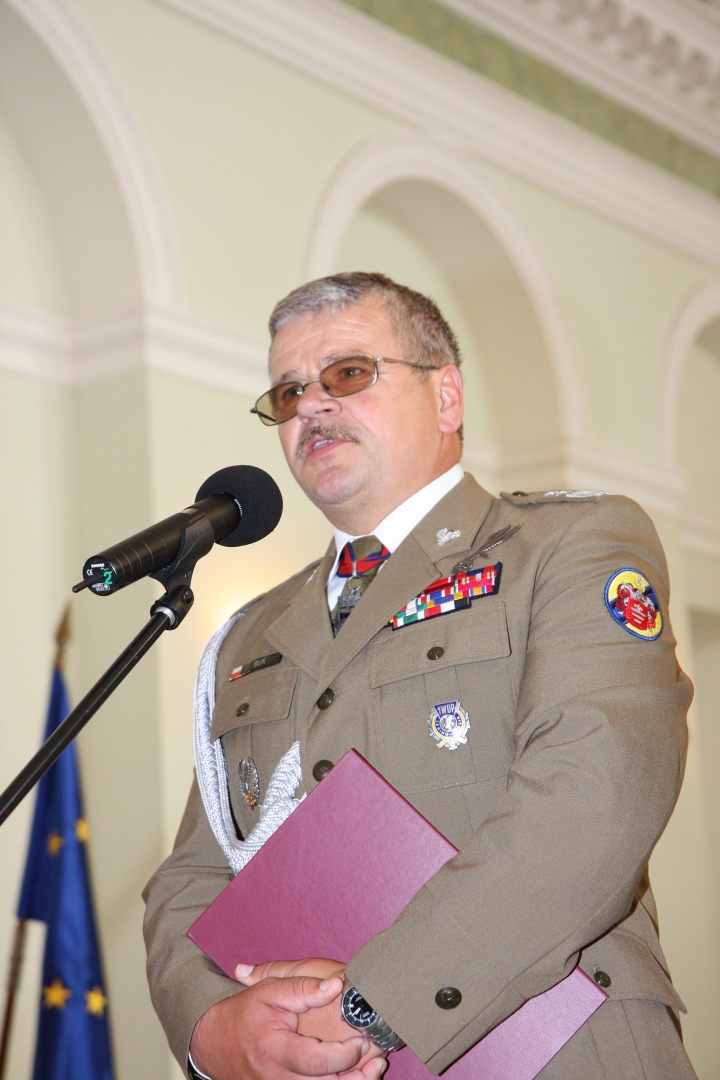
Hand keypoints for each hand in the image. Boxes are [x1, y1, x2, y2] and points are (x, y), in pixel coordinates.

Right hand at [190, 974, 382, 1079]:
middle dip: (357, 1075)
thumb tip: (335, 986)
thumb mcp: (270, 992)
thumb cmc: (245, 1014)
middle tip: (379, 1055)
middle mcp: (280, 1078)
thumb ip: (303, 988)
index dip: (342, 1055)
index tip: (361, 1039)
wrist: (215, 1043)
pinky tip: (357, 1074)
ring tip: (375, 1066)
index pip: (315, 1062)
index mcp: (275, 1051)